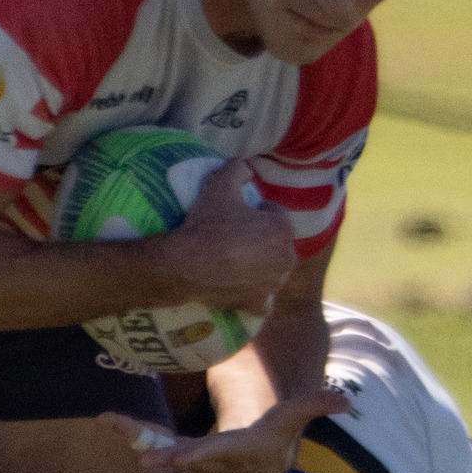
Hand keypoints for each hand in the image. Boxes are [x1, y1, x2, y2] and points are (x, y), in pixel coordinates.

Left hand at [101, 386, 350, 472]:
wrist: (263, 463)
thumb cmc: (278, 430)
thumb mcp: (294, 414)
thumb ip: (315, 405)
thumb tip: (347, 401)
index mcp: (241, 453)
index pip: (219, 453)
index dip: (199, 456)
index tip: (177, 460)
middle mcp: (217, 466)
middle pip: (182, 455)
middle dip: (154, 447)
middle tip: (122, 433)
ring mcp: (198, 467)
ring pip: (164, 452)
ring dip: (138, 438)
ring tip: (110, 421)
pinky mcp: (184, 462)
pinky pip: (156, 448)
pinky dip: (136, 437)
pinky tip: (111, 423)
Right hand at [163, 160, 295, 314]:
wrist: (185, 265)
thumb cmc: (206, 224)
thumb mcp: (219, 184)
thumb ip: (237, 168)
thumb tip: (247, 168)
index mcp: (282, 230)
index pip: (275, 213)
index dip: (257, 210)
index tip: (239, 212)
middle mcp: (286, 259)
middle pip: (277, 243)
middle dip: (263, 238)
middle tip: (236, 235)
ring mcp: (273, 285)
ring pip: (272, 269)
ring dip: (261, 264)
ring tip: (235, 258)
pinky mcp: (258, 304)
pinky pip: (263, 299)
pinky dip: (256, 294)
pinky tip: (242, 286)